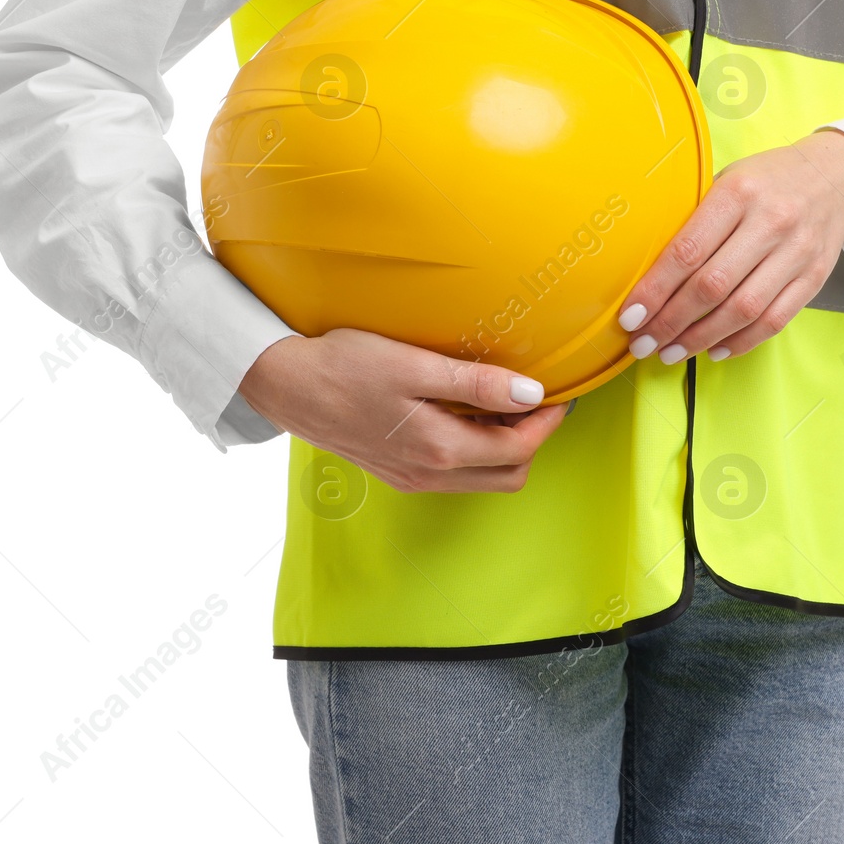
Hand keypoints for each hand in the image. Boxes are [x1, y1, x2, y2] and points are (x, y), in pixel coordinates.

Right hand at [238, 329, 567, 493]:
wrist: (285, 385)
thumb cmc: (345, 366)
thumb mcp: (415, 366)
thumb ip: (476, 383)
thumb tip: (530, 393)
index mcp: (439, 450)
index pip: (519, 450)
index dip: (547, 422)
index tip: (558, 392)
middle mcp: (429, 473)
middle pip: (509, 475)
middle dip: (532, 439)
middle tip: (535, 398)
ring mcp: (412, 477)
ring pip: (483, 478)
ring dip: (505, 447)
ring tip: (504, 402)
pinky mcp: (398, 471)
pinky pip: (456, 473)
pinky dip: (476, 450)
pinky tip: (466, 413)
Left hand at [617, 129, 843, 362]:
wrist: (836, 178)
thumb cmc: (767, 180)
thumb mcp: (728, 179)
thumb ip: (696, 218)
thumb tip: (647, 271)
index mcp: (738, 192)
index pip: (687, 250)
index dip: (655, 289)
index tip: (631, 316)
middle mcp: (770, 222)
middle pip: (712, 286)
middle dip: (671, 322)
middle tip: (644, 343)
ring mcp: (796, 253)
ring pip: (742, 310)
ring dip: (700, 338)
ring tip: (671, 352)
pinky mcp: (813, 278)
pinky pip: (774, 321)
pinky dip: (740, 342)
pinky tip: (713, 350)